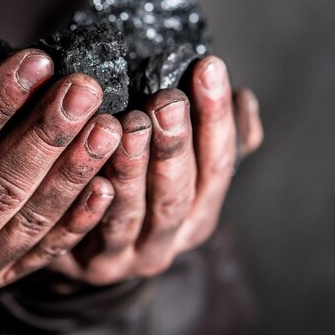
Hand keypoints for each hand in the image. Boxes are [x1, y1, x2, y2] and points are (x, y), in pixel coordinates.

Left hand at [48, 56, 262, 284]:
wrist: (91, 250)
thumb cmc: (140, 193)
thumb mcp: (183, 168)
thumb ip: (212, 138)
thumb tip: (243, 100)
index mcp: (202, 210)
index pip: (219, 163)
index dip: (216, 117)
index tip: (207, 68)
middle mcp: (174, 237)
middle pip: (179, 191)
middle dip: (176, 145)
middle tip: (167, 100)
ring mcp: (135, 256)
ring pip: (137, 213)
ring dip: (135, 170)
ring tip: (129, 126)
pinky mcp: (97, 266)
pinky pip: (95, 235)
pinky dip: (97, 207)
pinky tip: (95, 178)